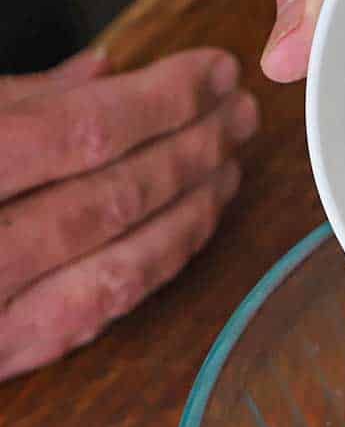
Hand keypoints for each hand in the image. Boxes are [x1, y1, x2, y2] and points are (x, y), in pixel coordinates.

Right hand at [0, 48, 259, 381]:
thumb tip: (105, 75)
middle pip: (112, 193)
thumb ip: (11, 98)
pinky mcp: (0, 355)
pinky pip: (97, 312)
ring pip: (118, 260)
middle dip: (191, 146)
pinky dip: (156, 266)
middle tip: (239, 113)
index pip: (79, 130)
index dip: (161, 98)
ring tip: (230, 164)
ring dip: (190, 208)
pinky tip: (192, 229)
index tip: (211, 71)